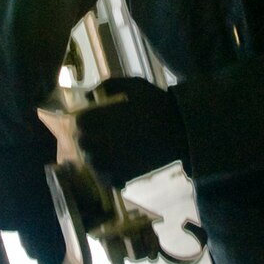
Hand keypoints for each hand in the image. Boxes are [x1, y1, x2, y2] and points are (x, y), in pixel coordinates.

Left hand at [71, 77, 186, 189]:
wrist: (183, 131)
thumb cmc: (158, 105)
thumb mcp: (135, 85)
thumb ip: (108, 86)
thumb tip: (88, 96)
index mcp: (105, 118)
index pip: (81, 122)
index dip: (84, 120)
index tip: (91, 120)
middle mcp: (105, 141)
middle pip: (83, 143)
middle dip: (87, 138)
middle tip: (96, 136)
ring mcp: (114, 161)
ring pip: (92, 162)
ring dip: (94, 155)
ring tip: (105, 151)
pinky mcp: (125, 176)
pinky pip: (106, 178)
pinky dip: (106, 173)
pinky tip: (115, 165)